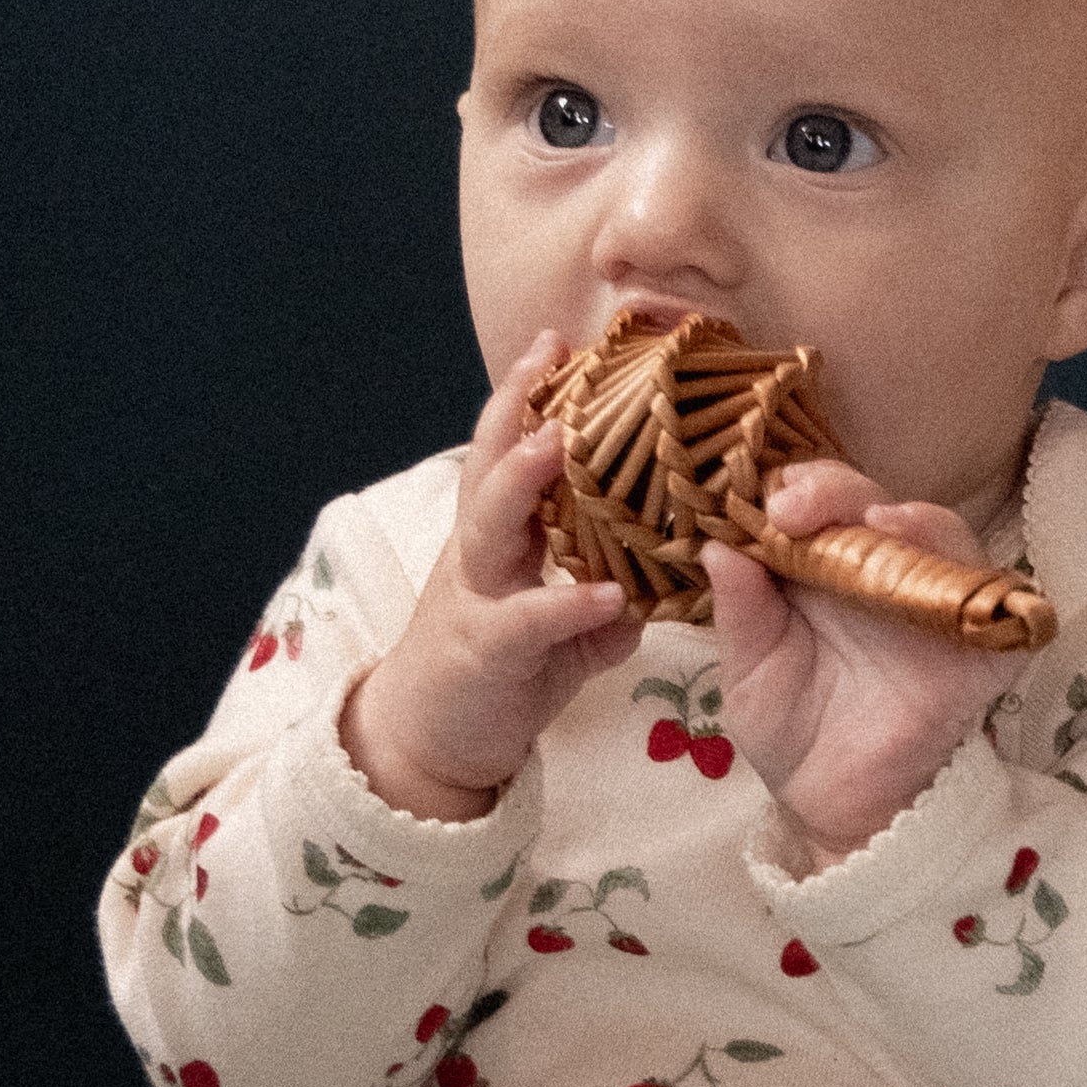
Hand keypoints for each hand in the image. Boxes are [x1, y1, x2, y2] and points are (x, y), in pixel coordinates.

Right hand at [343, 338, 630, 820]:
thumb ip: (603, 606)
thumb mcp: (558, 633)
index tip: (559, 341)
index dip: (529, 396)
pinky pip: (524, 622)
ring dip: (522, 481)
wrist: (429, 746)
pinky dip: (564, 605)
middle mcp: (479, 556)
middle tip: (548, 355)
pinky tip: (605, 592)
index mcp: (498, 538)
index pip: (509, 451)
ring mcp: (476, 600)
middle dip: (514, 407)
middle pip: (489, 465)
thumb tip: (656, 586)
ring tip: (557, 442)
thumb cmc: (497, 673)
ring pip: (489, 526)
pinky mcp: (484, 654)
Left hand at [707, 456, 1019, 866]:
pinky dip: (978, 579)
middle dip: (836, 491)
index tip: (761, 501)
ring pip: (942, 534)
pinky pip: (997, 602)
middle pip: (874, 502)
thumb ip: (740, 613)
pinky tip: (938, 571)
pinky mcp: (979, 652)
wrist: (833, 809)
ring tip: (875, 519)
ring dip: (912, 516)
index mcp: (823, 569)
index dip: (793, 486)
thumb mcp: (748, 672)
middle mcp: (883, 576)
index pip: (817, 502)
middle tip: (795, 508)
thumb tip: (719, 545)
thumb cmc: (792, 735)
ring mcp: (934, 608)